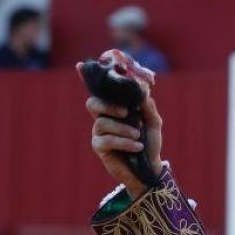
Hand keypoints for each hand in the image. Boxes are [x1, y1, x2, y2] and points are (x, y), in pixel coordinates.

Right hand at [82, 81, 162, 198]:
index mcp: (115, 108)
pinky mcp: (99, 147)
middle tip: (126, 112)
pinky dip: (124, 141)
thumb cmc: (149, 144)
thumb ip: (148, 108)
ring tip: (138, 135)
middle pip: (92, 103)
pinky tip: (136, 146)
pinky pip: (106, 139)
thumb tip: (143, 93)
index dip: (88, 78)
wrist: (150, 169)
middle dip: (108, 106)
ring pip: (102, 122)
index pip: (100, 92)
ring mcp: (99, 132)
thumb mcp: (153, 124)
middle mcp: (104, 118)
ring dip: (123, 128)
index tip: (81, 65)